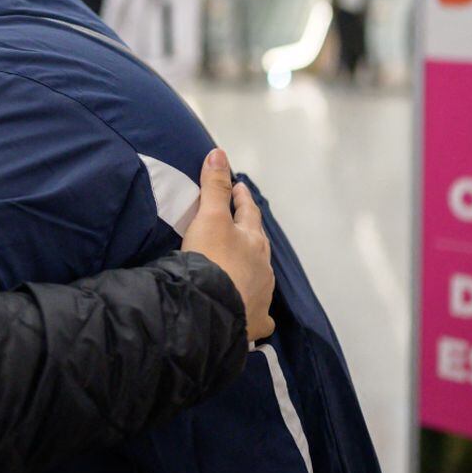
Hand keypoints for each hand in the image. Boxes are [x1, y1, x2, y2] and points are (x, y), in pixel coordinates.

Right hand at [180, 148, 274, 341]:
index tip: (239, 186)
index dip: (242, 197)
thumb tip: (219, 152)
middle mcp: (263, 266)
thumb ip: (213, 186)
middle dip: (250, 233)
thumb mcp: (209, 218)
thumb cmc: (211, 259)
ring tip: (242, 267)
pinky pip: (260, 316)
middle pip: (258, 244)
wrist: (211, 309)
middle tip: (240, 224)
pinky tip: (256, 317)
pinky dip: (257, 312)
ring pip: (261, 277)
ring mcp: (261, 294)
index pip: (249, 211)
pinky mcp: (254, 321)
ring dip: (252, 269)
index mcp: (253, 240)